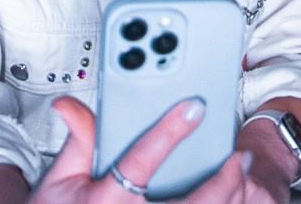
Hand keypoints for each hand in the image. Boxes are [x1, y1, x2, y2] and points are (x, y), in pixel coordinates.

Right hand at [22, 96, 256, 203]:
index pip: (142, 161)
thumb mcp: (60, 178)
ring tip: (240, 176)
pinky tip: (229, 199)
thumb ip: (78, 140)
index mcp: (106, 201)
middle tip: (238, 157)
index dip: (169, 132)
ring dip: (230, 198)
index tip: (192, 108)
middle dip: (224, 180)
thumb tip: (70, 105)